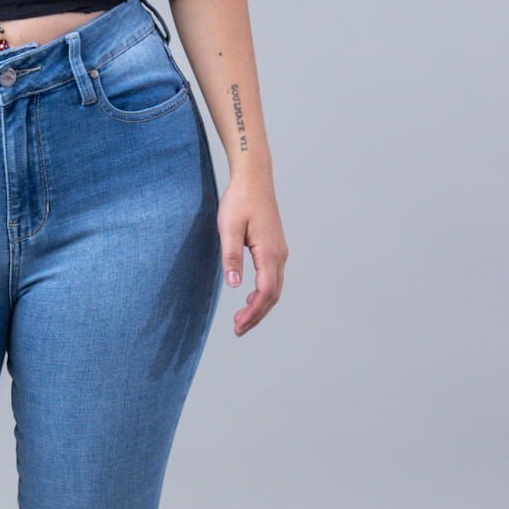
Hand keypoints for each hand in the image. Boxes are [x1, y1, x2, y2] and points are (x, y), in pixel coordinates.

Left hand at [218, 176, 286, 336]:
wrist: (254, 178)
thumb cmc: (239, 200)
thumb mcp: (228, 228)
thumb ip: (231, 257)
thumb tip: (235, 286)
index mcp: (269, 252)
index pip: (265, 293)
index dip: (252, 313)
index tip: (237, 326)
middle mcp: (280, 255)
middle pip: (273, 295)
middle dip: (257, 315)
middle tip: (238, 330)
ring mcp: (279, 251)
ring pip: (275, 288)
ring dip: (260, 306)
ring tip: (242, 319)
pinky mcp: (275, 247)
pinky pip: (273, 278)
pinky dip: (264, 293)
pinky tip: (250, 297)